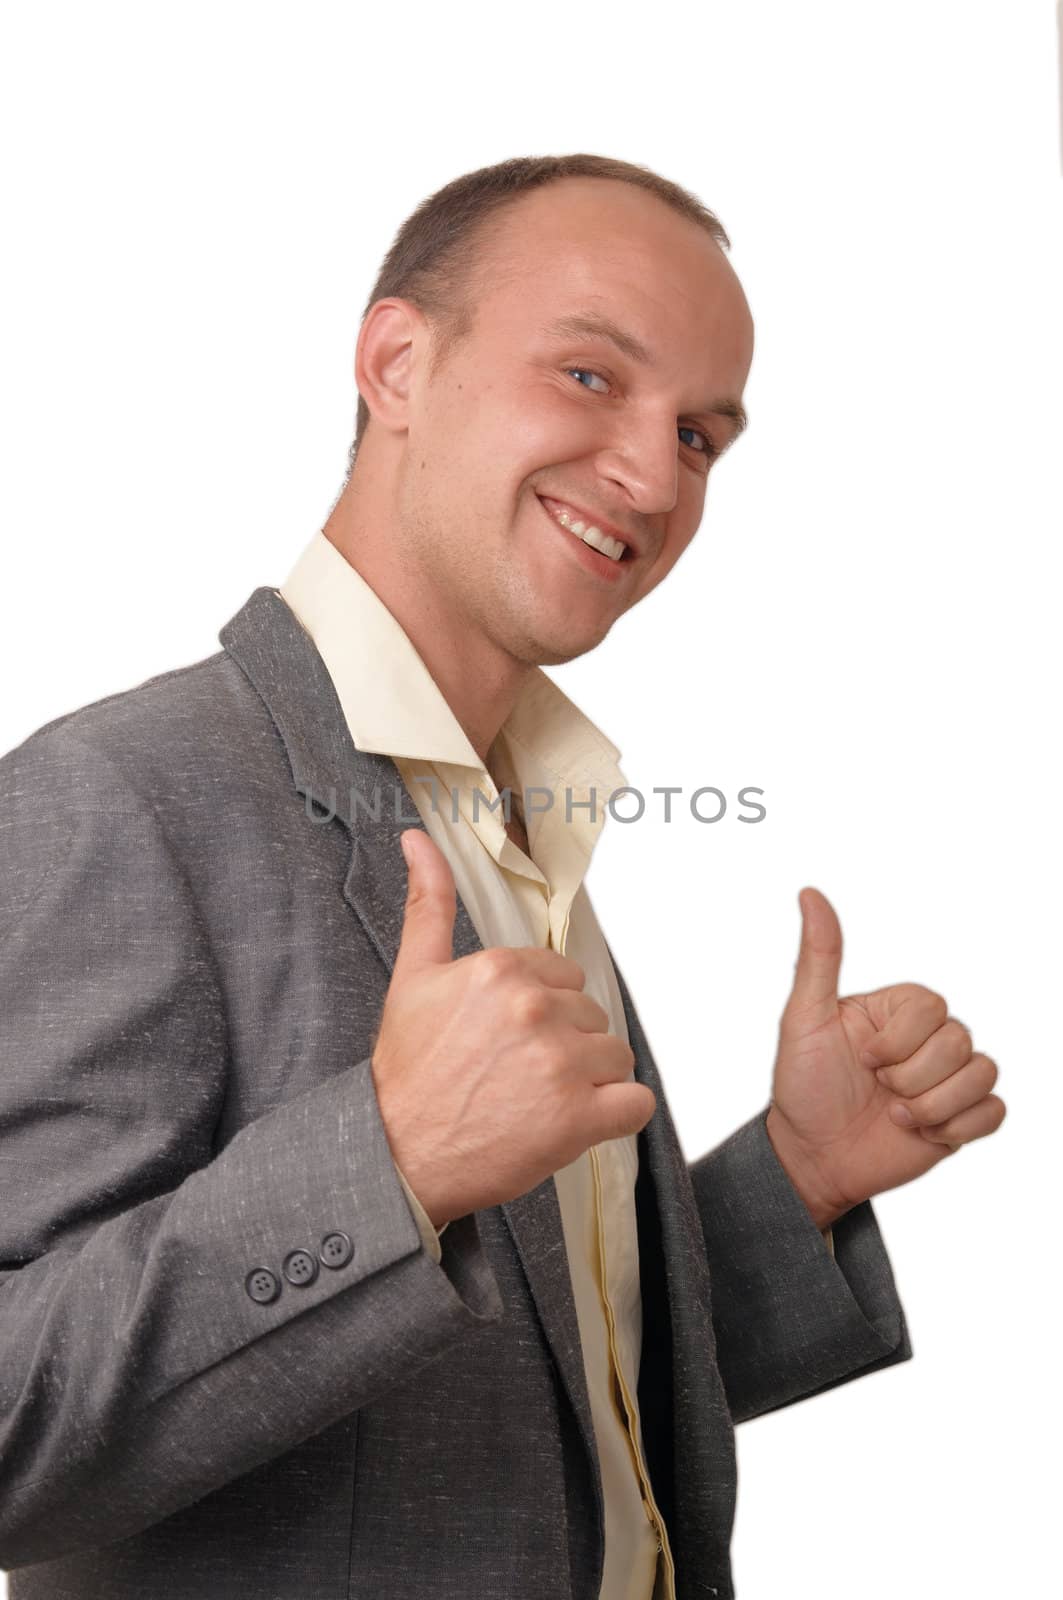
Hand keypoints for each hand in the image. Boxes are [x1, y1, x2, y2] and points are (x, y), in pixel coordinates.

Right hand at [369, 829, 655, 1226]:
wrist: (394, 1154)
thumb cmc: (406, 1071)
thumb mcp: (413, 976)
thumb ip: (428, 903)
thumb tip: (417, 838)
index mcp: (501, 969)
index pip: (564, 979)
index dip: (542, 1013)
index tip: (508, 1040)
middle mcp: (534, 1009)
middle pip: (591, 1017)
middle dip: (566, 1046)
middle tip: (518, 1076)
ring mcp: (560, 1064)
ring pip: (616, 1058)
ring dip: (590, 1083)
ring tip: (540, 1102)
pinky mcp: (578, 1119)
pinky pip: (636, 1104)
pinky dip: (616, 1116)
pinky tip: (579, 1123)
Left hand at [764, 888, 1005, 1228]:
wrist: (812, 1156)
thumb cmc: (804, 1085)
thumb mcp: (803, 1018)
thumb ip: (818, 957)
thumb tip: (810, 893)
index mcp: (898, 1010)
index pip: (931, 1007)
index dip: (897, 1041)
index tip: (861, 1059)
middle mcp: (928, 1039)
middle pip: (959, 1041)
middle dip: (910, 1077)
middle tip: (877, 1090)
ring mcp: (948, 1079)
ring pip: (981, 1074)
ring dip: (931, 1106)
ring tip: (896, 1115)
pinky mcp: (963, 1119)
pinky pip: (993, 1112)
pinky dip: (956, 1128)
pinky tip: (921, 1133)